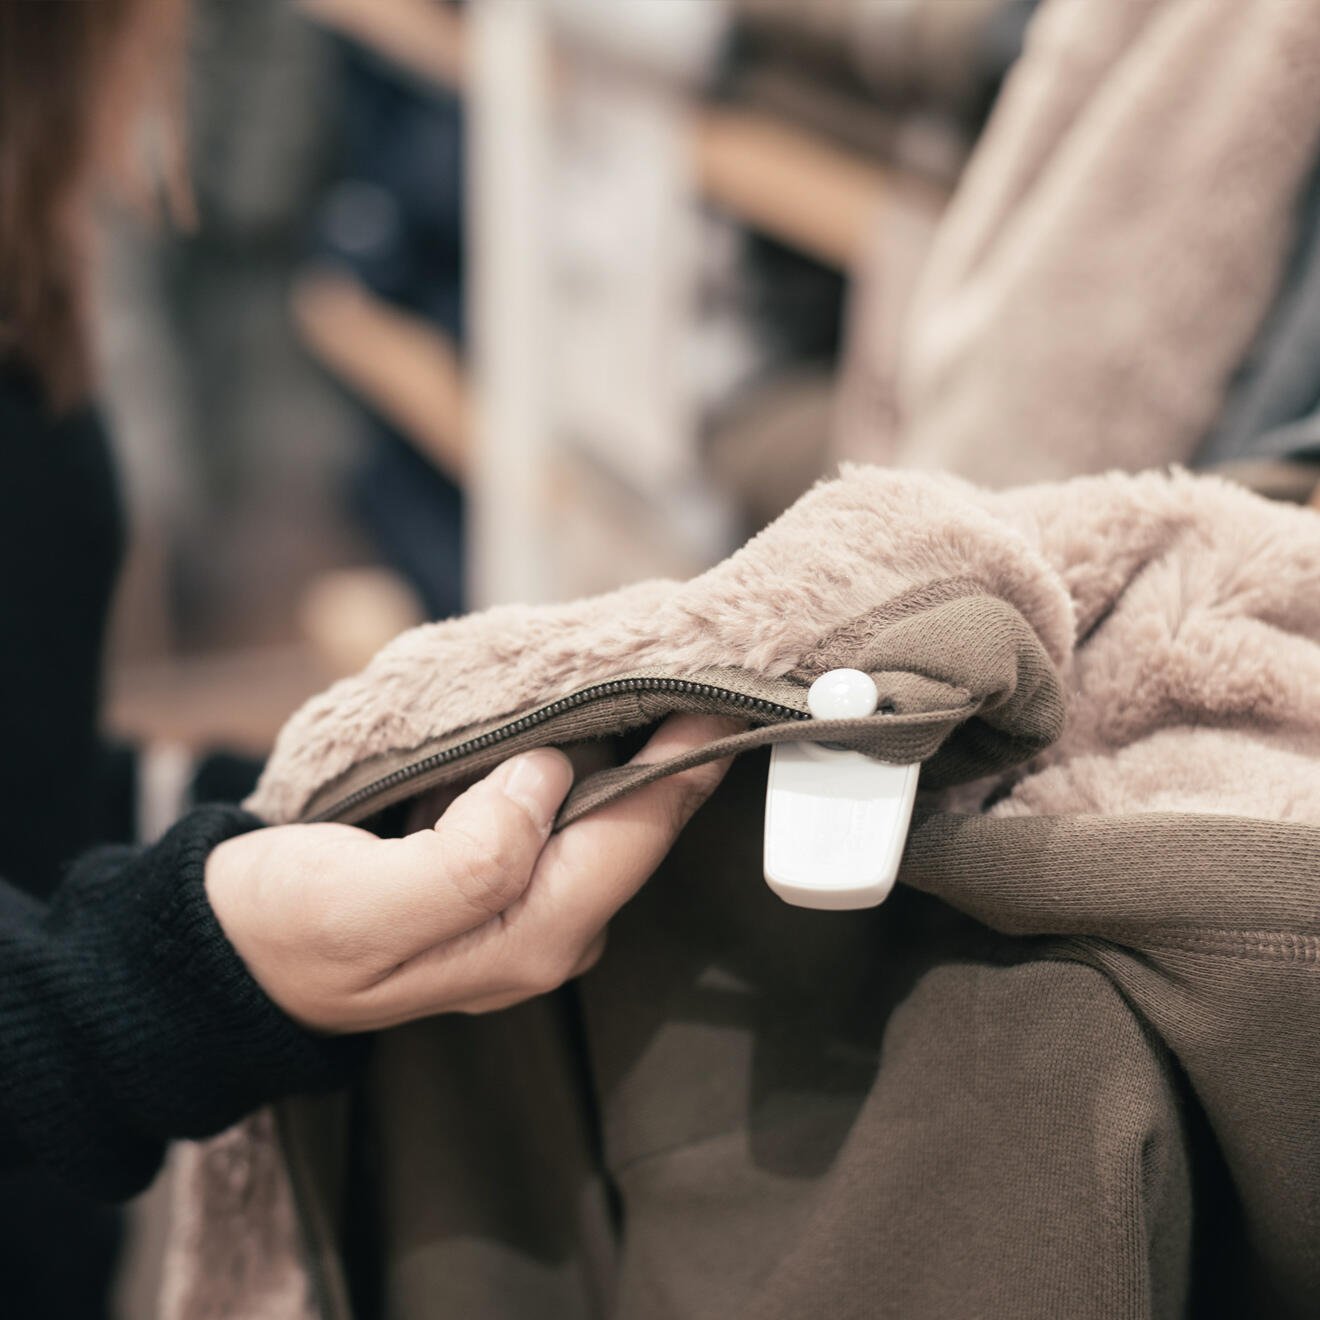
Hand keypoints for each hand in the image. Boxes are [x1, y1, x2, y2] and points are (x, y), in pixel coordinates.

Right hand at [205, 714, 740, 1031]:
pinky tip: (594, 719)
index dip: (687, 763)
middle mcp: (552, 926)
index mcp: (534, 937)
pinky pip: (571, 809)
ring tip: (662, 680)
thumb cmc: (289, 927)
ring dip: (638, 750)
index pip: (637, 837)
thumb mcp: (364, 907)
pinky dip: (590, 760)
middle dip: (676, 751)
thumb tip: (546, 777)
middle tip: (706, 669)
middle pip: (640, 825)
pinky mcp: (508, 876)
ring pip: (611, 813)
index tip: (724, 692)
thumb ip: (467, 859)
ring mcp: (534, 904)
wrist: (236, 948)